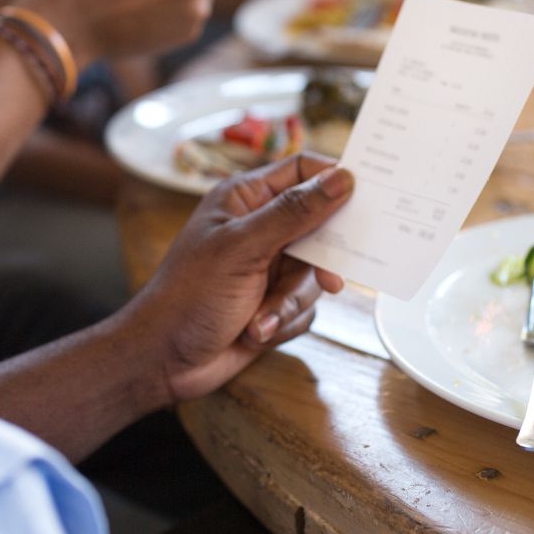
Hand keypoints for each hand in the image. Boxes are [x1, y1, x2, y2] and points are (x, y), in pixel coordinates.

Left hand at [122, 154, 352, 403]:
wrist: (163, 361)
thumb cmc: (188, 297)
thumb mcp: (243, 248)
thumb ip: (295, 213)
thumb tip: (342, 180)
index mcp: (245, 199)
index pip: (303, 172)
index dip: (335, 180)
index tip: (370, 197)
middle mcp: (260, 228)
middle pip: (320, 227)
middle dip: (320, 262)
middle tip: (329, 278)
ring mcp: (268, 267)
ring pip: (315, 275)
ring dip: (289, 302)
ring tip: (258, 319)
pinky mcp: (273, 302)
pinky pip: (306, 306)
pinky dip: (283, 321)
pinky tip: (254, 332)